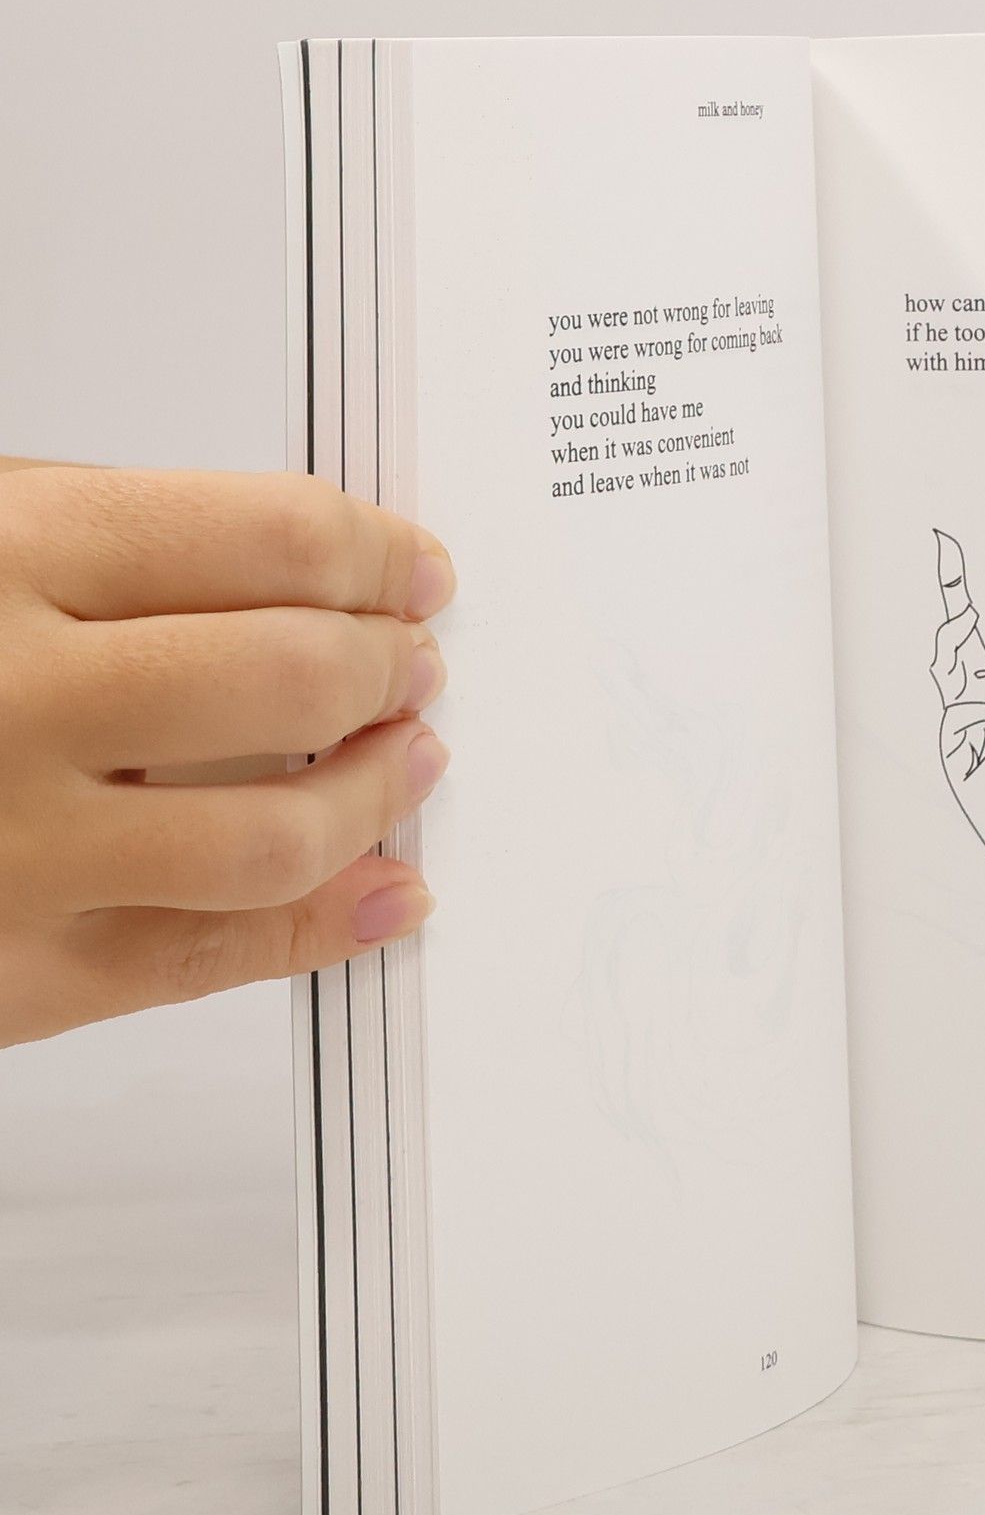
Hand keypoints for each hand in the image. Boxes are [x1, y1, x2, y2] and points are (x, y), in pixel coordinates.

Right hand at [0, 460, 454, 1047]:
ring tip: (411, 757)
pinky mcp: (13, 977)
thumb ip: (93, 540)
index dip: (369, 550)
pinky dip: (326, 928)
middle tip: (414, 659)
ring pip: (275, 835)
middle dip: (386, 663)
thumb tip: (293, 560)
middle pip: (289, 677)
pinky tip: (384, 889)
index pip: (259, 537)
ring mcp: (13, 851)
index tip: (410, 566)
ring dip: (380, 795)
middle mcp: (7, 701)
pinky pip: (210, 961)